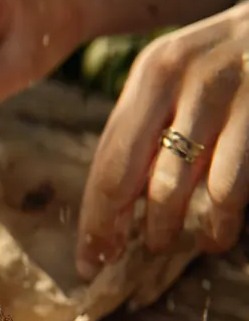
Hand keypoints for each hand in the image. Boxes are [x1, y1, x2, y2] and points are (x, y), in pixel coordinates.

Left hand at [76, 1, 248, 279]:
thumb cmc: (236, 61)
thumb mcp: (183, 77)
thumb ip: (147, 129)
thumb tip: (111, 210)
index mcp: (151, 73)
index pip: (108, 160)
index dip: (95, 218)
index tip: (87, 259)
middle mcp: (180, 76)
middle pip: (126, 176)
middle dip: (114, 229)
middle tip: (116, 260)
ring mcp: (225, 90)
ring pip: (174, 187)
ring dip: (166, 228)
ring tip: (164, 244)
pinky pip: (226, 187)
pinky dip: (219, 221)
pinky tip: (216, 234)